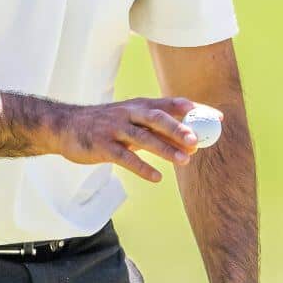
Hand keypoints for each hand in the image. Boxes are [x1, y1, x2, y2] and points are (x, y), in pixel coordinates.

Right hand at [54, 96, 199, 181]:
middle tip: (198, 140)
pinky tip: (157, 178)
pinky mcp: (102, 146)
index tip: (216, 116)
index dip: (194, 110)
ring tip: (185, 160)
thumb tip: (191, 138)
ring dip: (164, 149)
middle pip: (156, 118)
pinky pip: (124, 157)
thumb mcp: (131, 119)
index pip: (170, 104)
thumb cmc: (105, 125)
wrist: (65, 127)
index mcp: (138, 105)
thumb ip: (157, 126)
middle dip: (178, 128)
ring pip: (142, 138)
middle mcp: (128, 113)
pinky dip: (141, 167)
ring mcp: (114, 129)